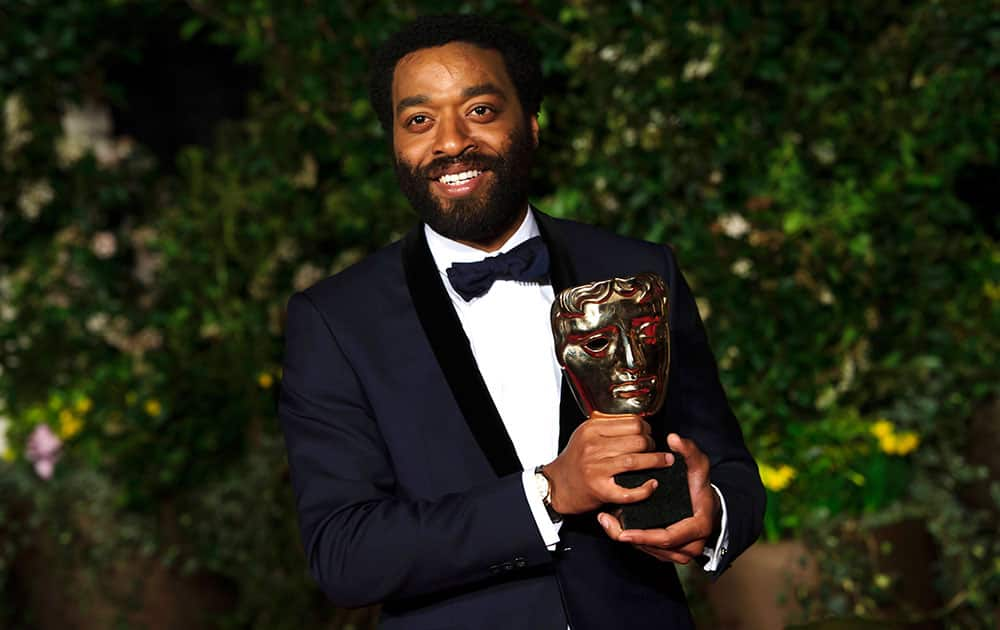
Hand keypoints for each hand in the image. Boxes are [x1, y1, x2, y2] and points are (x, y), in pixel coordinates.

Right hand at [543, 413, 671, 514]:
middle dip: (652, 444)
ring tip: (664, 462)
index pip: (632, 422)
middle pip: (637, 440)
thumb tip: (639, 424)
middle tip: (655, 449)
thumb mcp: (585, 435)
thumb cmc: (575, 460)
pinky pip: (629, 490)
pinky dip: (645, 489)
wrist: (557, 485)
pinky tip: (652, 484)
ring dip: (656, 461)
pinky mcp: (599, 489)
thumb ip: (608, 427)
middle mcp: (593, 446)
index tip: (649, 434)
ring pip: (636, 460)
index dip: (647, 428)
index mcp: (591, 429)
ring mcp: (595, 468)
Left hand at [597, 433, 720, 564]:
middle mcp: (691, 545)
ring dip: (627, 538)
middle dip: (629, 538)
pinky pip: (648, 549)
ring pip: (648, 551)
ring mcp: (681, 551)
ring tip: (606, 520)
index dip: (645, 536)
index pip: (668, 537)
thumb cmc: (700, 484)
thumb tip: (673, 438)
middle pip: (654, 548)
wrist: (706, 502)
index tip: (624, 532)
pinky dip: (632, 539)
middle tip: (606, 521)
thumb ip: (688, 450)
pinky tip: (614, 524)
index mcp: (699, 526)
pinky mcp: (669, 551)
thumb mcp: (698, 465)